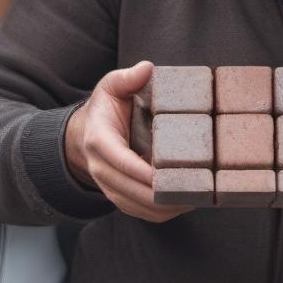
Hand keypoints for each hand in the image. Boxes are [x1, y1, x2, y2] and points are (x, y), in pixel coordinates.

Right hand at [64, 61, 194, 223]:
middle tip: (197, 187)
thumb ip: (127, 78)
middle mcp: (101, 169)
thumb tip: (147, 68)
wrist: (85, 136)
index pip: (122, 161)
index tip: (169, 174)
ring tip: (198, 196)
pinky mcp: (121, 199)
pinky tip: (187, 202)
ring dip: (168, 205)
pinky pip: (143, 213)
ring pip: (140, 207)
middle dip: (165, 193)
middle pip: (134, 191)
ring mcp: (110, 188)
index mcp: (100, 141)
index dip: (145, 171)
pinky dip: (164, 212)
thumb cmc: (105, 109)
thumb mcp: (110, 87)